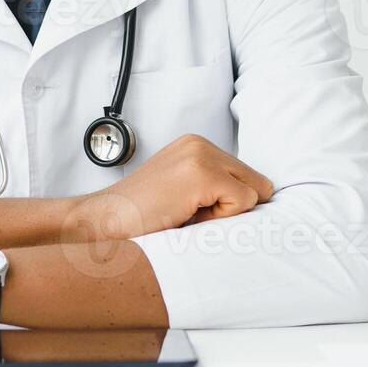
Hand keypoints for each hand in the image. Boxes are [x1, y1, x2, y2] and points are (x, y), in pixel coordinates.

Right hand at [70, 134, 274, 240]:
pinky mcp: (202, 174)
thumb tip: (265, 198)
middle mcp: (201, 144)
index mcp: (197, 145)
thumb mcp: (182, 190)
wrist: (102, 222)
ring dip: (225, 213)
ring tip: (186, 214)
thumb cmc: (140, 217)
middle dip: (232, 207)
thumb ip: (215, 186)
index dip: (229, 203)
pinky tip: (186, 215)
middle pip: (256, 183)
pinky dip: (222, 218)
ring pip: (253, 193)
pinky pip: (244, 203)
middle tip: (189, 214)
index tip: (194, 210)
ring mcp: (201, 156)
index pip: (246, 177)